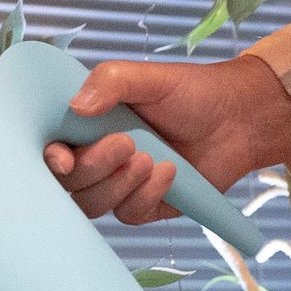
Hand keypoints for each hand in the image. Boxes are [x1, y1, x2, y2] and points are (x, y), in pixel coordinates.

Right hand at [42, 54, 290, 223]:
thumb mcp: (149, 77)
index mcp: (87, 125)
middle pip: (69, 181)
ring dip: (118, 184)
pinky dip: (146, 194)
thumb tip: (77, 105)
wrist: (241, 118)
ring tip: (151, 158)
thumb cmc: (192, 92)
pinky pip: (128, 214)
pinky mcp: (144, 205)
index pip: (51, 147)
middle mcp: (97, 156)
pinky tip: (170, 172)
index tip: (63, 157)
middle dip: (94, 166)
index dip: (50, 158)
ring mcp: (119, 183)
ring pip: (93, 203)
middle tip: (127, 143)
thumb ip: (110, 82)